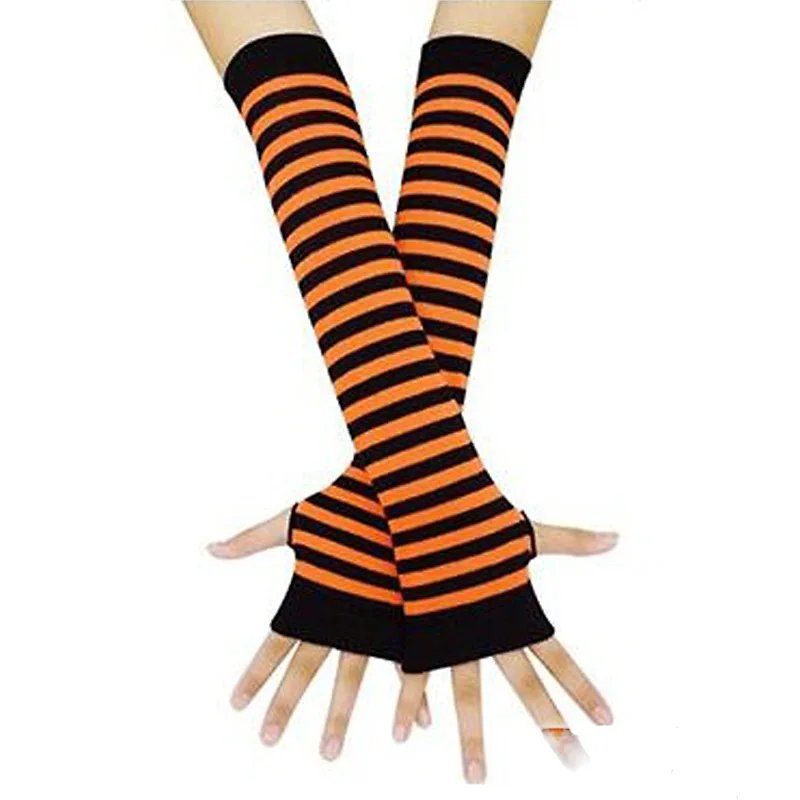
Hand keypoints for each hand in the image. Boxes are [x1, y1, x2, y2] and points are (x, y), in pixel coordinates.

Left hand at [207, 513, 429, 759]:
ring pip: (352, 680)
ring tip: (328, 753)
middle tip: (266, 741)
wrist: (402, 496)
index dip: (254, 675)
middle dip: (285, 706)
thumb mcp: (296, 520)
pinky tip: (415, 726)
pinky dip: (412, 697)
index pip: (274, 644)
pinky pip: (408, 667)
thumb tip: (208, 548)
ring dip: (339, 717)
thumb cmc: (345, 504)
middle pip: (305, 671)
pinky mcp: (406, 617)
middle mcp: (337, 615)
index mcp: (310, 595)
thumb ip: (253, 538)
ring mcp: (372, 620)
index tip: (236, 705)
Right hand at [392, 522, 617, 782]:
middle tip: (576, 764)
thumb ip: (571, 540)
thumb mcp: (524, 531)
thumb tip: (618, 536)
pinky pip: (415, 677)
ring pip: (466, 699)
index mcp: (517, 610)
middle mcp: (489, 631)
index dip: (583, 688)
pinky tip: (408, 732)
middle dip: (552, 728)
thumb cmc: (476, 519)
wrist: (423, 511)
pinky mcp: (415, 631)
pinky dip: (412, 704)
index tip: (606, 720)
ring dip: (472, 740)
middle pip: (526, 690)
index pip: (559, 657)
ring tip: (476, 778)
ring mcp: (452, 635)